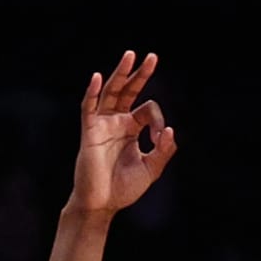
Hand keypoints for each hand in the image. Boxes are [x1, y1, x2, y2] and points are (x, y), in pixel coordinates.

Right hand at [70, 50, 176, 218]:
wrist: (101, 205)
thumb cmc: (122, 189)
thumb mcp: (151, 170)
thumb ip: (164, 152)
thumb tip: (171, 131)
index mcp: (131, 128)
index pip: (148, 110)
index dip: (159, 121)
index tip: (160, 140)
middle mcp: (116, 122)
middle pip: (128, 90)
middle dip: (140, 74)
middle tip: (152, 56)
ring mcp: (102, 125)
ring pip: (110, 92)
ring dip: (120, 74)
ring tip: (130, 55)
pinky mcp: (90, 132)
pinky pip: (89, 108)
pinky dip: (92, 93)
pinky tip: (97, 78)